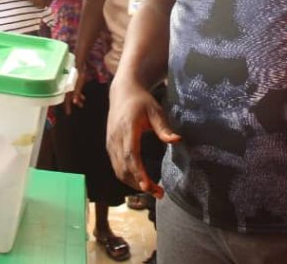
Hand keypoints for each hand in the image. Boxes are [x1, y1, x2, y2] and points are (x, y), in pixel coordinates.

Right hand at [64, 70, 88, 114]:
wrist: (77, 64)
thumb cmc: (77, 74)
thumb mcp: (78, 85)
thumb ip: (76, 93)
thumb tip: (74, 102)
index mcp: (66, 89)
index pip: (66, 100)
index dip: (67, 107)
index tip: (68, 113)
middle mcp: (66, 88)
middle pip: (68, 98)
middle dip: (73, 104)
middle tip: (75, 109)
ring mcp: (69, 85)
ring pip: (72, 94)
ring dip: (77, 99)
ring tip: (82, 104)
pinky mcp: (73, 82)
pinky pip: (74, 90)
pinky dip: (78, 94)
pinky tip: (83, 97)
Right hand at [106, 80, 180, 197]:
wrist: (122, 93)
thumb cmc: (141, 101)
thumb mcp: (155, 111)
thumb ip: (164, 128)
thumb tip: (177, 141)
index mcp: (127, 129)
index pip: (131, 156)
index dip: (138, 173)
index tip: (149, 187)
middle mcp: (115, 138)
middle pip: (124, 168)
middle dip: (139, 184)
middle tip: (159, 193)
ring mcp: (110, 143)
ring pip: (118, 171)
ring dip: (133, 183)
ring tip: (152, 190)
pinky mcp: (109, 146)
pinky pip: (116, 167)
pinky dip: (127, 177)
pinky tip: (140, 181)